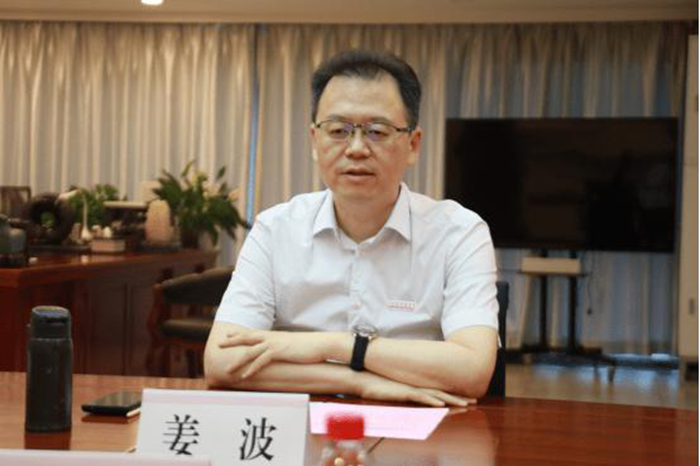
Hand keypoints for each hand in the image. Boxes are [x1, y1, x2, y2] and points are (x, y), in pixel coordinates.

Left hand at [219, 329, 334, 377]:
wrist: (319, 344)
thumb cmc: (307, 346)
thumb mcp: (291, 345)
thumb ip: (282, 347)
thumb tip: (278, 352)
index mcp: (273, 335)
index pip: (252, 333)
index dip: (239, 334)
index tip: (228, 334)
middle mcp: (271, 337)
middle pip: (246, 338)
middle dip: (232, 342)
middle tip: (219, 345)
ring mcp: (274, 344)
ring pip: (250, 352)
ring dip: (237, 361)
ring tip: (227, 370)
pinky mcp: (279, 351)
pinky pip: (261, 361)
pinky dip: (252, 368)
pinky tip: (244, 376)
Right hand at [356, 371, 474, 406]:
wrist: (363, 377)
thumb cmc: (378, 383)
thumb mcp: (395, 389)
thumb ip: (406, 391)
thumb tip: (413, 393)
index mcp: (417, 386)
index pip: (439, 392)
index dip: (454, 395)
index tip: (467, 399)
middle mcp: (417, 387)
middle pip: (442, 393)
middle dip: (458, 398)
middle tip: (474, 401)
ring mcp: (411, 389)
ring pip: (436, 396)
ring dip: (451, 400)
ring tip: (465, 404)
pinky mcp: (403, 392)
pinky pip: (420, 397)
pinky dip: (431, 401)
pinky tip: (441, 405)